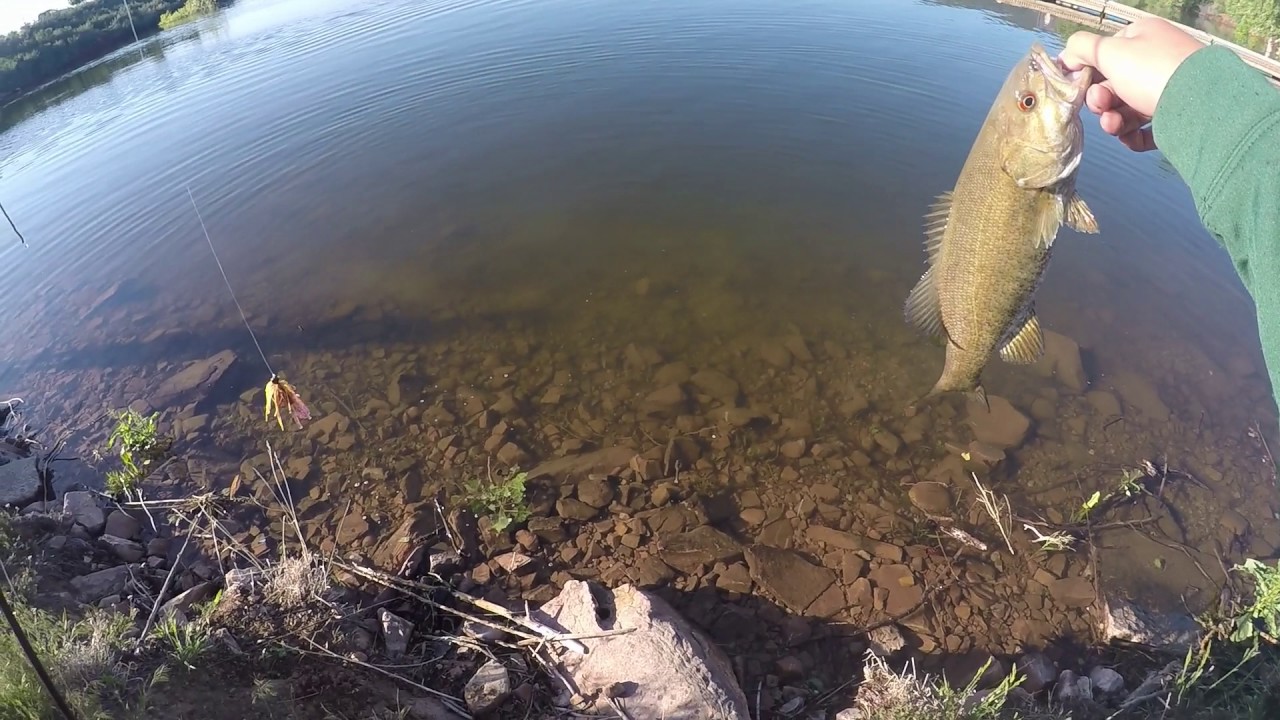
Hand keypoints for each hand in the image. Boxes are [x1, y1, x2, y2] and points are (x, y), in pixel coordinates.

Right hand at [1059, 18, 1204, 151]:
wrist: (1201, 105)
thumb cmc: (1154, 71)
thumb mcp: (1111, 51)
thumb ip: (1083, 48)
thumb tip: (1067, 53)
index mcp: (1143, 38)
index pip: (1107, 51)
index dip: (1088, 69)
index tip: (1076, 85)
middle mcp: (1156, 62)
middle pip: (1114, 84)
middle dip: (1100, 100)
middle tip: (1100, 106)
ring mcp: (1166, 90)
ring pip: (1127, 109)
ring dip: (1113, 120)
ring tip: (1113, 125)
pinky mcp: (1174, 117)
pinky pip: (1145, 129)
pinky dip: (1133, 135)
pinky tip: (1130, 138)